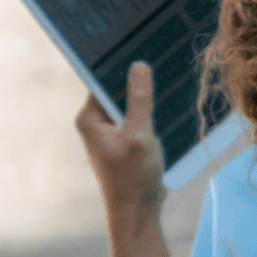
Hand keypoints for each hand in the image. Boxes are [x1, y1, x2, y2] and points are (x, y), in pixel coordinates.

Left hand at [73, 61, 164, 234]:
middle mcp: (96, 123)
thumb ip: (138, 100)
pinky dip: (150, 111)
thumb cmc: (134, 178)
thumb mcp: (139, 135)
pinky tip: (167, 101)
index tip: (137, 42)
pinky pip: (137, 117)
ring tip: (166, 74)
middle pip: (116, 89)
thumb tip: (138, 66)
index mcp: (89, 118)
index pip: (101, 78)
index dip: (119, 62)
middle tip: (158, 55)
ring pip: (130, 103)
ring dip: (146, 95)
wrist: (138, 213)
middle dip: (136, 78)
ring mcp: (111, 132)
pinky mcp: (126, 140)